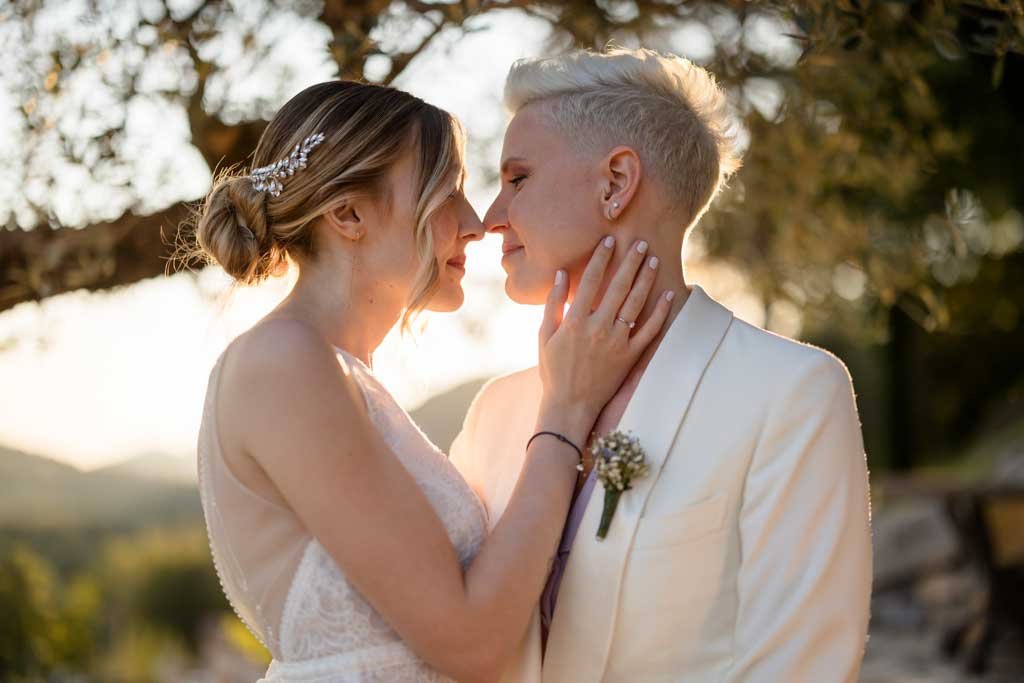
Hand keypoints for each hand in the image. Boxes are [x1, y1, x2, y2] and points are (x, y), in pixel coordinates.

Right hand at [536, 235, 673, 444]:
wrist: (570, 405)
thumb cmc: (553, 371)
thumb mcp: (545, 336)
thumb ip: (552, 304)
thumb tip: (560, 274)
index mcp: (574, 321)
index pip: (589, 281)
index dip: (600, 258)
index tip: (609, 241)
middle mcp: (598, 328)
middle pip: (618, 287)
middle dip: (630, 262)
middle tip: (641, 243)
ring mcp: (616, 342)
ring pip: (635, 304)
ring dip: (646, 280)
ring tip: (653, 260)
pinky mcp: (630, 356)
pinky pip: (649, 331)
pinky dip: (660, 313)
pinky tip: (669, 296)